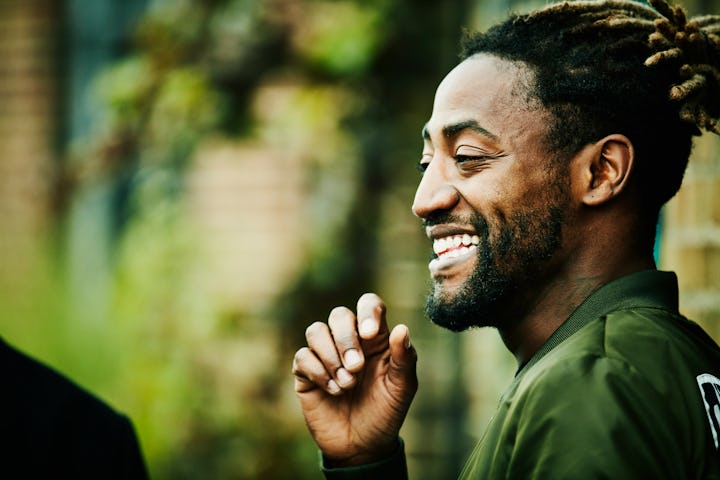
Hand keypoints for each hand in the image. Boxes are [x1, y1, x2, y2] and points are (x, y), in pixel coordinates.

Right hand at [292, 293, 417, 466]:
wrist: (363, 447)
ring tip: (346, 384)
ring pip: (316, 331)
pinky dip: (318, 372)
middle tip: (356, 368)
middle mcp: (349, 341)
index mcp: (376, 338)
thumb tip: (401, 328)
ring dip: (330, 356)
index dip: (367, 312)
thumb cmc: (386, 413)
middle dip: (346, 339)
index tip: (369, 334)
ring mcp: (326, 355)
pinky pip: (303, 356)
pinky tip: (334, 391)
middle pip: (339, 315)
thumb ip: (404, 359)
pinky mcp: (306, 373)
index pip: (369, 305)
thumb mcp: (401, 388)